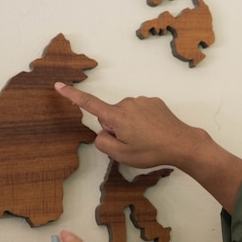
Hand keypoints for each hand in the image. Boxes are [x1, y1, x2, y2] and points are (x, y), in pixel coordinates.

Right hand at [54, 82, 241, 213]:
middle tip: (134, 143)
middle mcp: (128, 103)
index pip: (89, 104)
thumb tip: (103, 133)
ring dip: (131, 125)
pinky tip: (155, 131)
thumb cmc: (152, 151)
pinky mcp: (154, 102)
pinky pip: (140, 111)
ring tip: (147, 138)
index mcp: (117, 116)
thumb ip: (103, 143)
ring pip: (126, 114)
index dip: (72, 96)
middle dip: (117, 128)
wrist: (182, 144)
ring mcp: (143, 101)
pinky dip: (143, 121)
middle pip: (111, 116)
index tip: (59, 85)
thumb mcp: (122, 155)